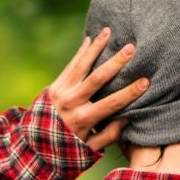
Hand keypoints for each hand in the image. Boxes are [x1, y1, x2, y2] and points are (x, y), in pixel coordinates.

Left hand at [46, 26, 148, 152]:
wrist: (33, 145)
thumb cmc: (66, 148)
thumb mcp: (89, 148)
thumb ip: (109, 135)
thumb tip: (128, 117)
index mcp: (84, 119)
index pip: (112, 103)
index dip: (130, 92)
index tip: (146, 81)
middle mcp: (72, 103)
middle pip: (97, 78)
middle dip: (116, 62)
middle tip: (131, 48)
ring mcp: (61, 92)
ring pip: (81, 65)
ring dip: (96, 47)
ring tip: (108, 31)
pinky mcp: (53, 86)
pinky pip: (69, 66)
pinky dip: (80, 52)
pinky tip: (90, 39)